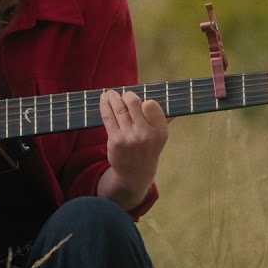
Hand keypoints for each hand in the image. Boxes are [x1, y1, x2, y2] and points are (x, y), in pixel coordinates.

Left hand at [98, 90, 168, 207]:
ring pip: (119, 109)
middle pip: (133, 103)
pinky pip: (108, 117)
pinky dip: (105, 106)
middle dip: (127, 96)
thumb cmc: (148, 150)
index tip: (141, 102)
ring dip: (112, 97)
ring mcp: (129, 138)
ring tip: (109, 93)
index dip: (144, 101)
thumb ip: (161, 118)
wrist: (136, 174)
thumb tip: (164, 95)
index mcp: (160, 131)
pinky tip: (104, 99)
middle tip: (123, 95)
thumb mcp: (160, 137)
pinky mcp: (115, 141)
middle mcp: (146, 134)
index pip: (151, 105)